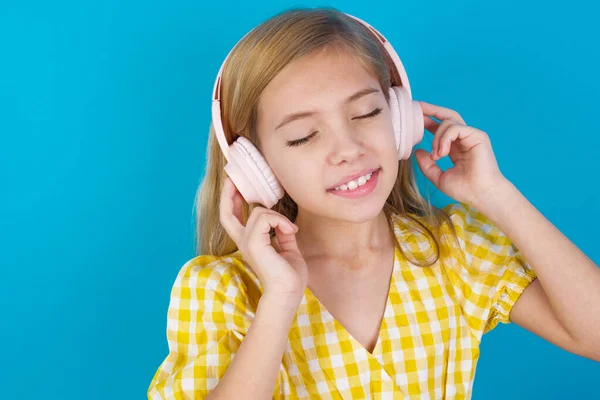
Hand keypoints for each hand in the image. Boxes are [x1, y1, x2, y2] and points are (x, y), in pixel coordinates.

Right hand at [219, 176, 307, 299]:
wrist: (288, 293)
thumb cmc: (290, 277)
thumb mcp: (287, 250)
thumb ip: (282, 235)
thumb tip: (285, 224)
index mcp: (250, 243)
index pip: (233, 219)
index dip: (232, 201)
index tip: (236, 185)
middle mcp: (244, 242)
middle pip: (226, 214)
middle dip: (228, 193)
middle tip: (233, 178)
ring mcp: (247, 242)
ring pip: (257, 212)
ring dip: (278, 216)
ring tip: (290, 230)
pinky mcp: (253, 243)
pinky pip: (266, 217)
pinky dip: (281, 221)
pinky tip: (290, 232)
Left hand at [413, 101, 509, 206]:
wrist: (481, 195)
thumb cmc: (464, 189)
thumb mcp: (438, 177)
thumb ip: (427, 165)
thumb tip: (417, 151)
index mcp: (455, 147)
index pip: (440, 127)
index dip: (427, 120)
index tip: (413, 117)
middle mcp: (464, 139)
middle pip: (447, 116)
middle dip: (431, 110)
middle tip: (417, 107)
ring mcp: (471, 136)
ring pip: (448, 122)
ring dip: (436, 137)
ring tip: (436, 155)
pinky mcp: (478, 136)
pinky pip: (456, 128)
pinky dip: (444, 138)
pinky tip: (442, 153)